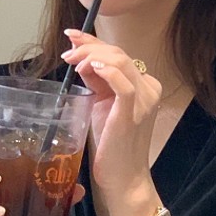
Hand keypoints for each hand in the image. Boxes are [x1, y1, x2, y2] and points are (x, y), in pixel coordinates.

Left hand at [60, 31, 162, 202]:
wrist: (122, 178)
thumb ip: (96, 82)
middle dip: (89, 46)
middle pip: (118, 53)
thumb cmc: (110, 146)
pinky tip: (91, 66)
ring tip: (72, 61)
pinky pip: (123, 83)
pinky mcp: (133, 112)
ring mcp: (144, 100)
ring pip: (120, 61)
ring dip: (92, 55)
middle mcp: (149, 88)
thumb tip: (80, 59)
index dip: (93, 41)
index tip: (72, 37)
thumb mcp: (100, 105)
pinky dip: (107, 70)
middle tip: (67, 52)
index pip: (118, 54)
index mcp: (143, 85)